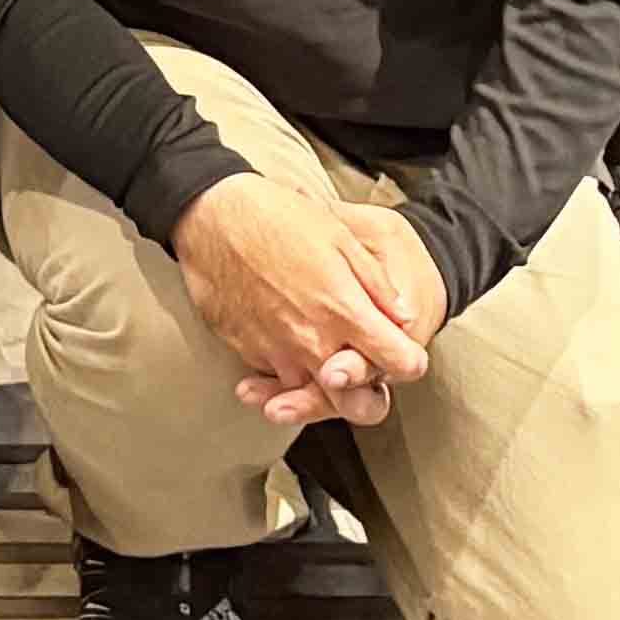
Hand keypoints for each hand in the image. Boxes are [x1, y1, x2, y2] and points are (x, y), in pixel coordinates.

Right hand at [175, 173, 431, 418]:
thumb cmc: (277, 218)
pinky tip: (286, 342)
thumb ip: (377, 284)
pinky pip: (277, 376)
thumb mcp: (341, 237)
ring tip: (324, 362)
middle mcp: (313, 342)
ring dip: (324, 386)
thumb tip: (401, 315)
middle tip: (367, 375)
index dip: (409, 359)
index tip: (404, 352)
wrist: (210, 217)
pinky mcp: (247, 351)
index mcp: (344, 311)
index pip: (399, 362)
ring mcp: (277, 352)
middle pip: (356, 402)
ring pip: (313, 396)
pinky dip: (287, 369)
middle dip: (369, 396)